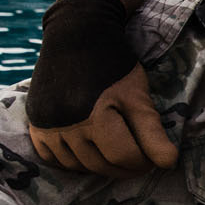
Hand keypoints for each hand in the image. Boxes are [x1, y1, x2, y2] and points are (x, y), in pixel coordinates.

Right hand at [27, 0, 177, 176]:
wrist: (76, 37)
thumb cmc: (114, 66)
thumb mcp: (137, 96)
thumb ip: (151, 132)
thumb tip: (169, 164)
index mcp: (93, 116)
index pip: (124, 157)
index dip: (145, 162)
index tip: (156, 157)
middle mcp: (64, 124)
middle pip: (101, 164)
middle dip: (126, 167)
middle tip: (141, 160)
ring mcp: (46, 126)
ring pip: (78, 165)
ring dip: (102, 166)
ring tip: (119, 155)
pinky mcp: (35, 124)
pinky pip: (54, 158)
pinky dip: (75, 161)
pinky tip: (92, 152)